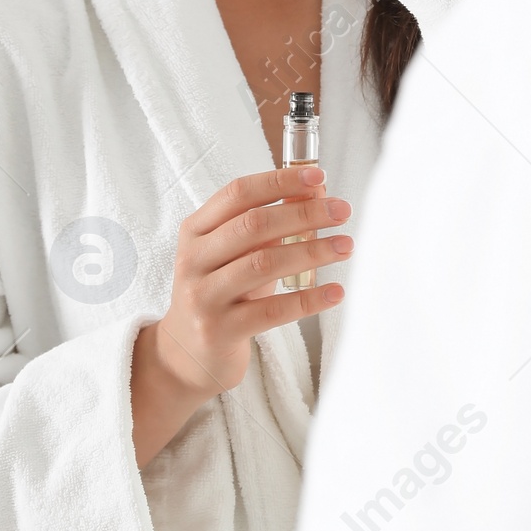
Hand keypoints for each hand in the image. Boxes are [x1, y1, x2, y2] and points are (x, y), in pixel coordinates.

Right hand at [130, 166, 351, 466]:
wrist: (185, 354)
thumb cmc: (221, 293)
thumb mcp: (235, 254)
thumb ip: (269, 223)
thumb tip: (317, 190)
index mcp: (196, 231)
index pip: (238, 193)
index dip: (280, 182)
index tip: (319, 176)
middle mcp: (194, 260)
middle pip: (253, 226)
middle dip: (303, 214)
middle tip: (342, 211)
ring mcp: (203, 296)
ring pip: (263, 264)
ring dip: (311, 252)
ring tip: (345, 246)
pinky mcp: (219, 331)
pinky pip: (272, 311)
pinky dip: (309, 300)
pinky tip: (336, 291)